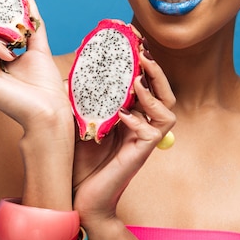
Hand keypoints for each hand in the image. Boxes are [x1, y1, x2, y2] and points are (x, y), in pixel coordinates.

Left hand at [73, 52, 175, 226]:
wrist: (77, 197)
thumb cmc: (78, 160)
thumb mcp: (79, 121)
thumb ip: (82, 100)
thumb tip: (71, 74)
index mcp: (131, 115)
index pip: (147, 85)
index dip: (146, 65)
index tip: (137, 43)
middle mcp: (142, 125)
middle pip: (165, 93)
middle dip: (157, 72)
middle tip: (144, 54)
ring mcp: (143, 141)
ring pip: (168, 111)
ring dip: (154, 93)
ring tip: (138, 81)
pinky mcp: (140, 155)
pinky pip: (151, 133)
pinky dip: (138, 121)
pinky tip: (122, 115)